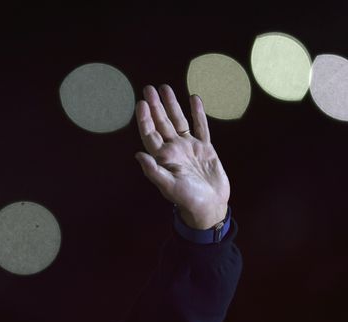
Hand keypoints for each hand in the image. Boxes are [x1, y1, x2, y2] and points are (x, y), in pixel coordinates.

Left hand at [134, 84, 229, 229]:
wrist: (210, 206)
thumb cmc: (188, 200)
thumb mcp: (169, 186)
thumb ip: (153, 171)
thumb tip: (137, 155)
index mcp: (163, 158)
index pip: (150, 134)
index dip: (145, 119)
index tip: (141, 103)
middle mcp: (174, 150)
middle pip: (162, 123)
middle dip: (155, 106)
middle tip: (148, 88)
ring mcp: (189, 148)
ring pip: (179, 121)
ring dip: (172, 105)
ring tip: (165, 88)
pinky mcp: (205, 149)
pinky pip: (201, 126)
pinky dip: (198, 113)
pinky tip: (194, 98)